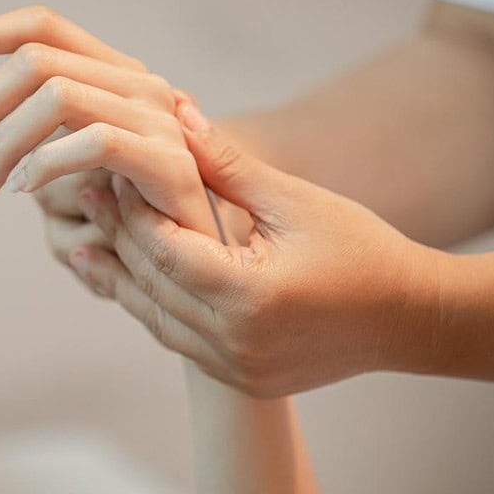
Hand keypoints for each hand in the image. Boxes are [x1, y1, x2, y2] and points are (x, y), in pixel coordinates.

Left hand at [0, 5, 224, 270]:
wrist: (208, 256)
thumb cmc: (133, 218)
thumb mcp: (73, 172)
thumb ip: (37, 141)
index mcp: (111, 75)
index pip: (39, 26)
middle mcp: (136, 82)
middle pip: (32, 60)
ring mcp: (156, 116)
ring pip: (54, 94)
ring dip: (2, 143)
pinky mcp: (169, 158)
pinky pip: (93, 142)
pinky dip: (46, 163)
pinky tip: (25, 189)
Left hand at [70, 103, 441, 396]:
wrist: (409, 320)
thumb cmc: (361, 250)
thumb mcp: (295, 201)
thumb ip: (229, 165)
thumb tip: (178, 115)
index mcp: (249, 294)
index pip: (163, 248)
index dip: (130, 211)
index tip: (108, 175)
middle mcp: (235, 341)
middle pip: (152, 283)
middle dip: (117, 238)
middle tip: (87, 197)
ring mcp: (235, 367)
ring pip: (154, 319)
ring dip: (121, 279)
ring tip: (84, 246)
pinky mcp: (239, 379)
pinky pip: (177, 342)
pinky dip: (151, 309)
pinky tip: (130, 282)